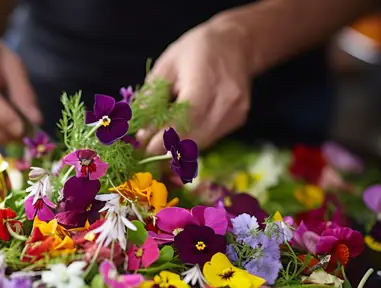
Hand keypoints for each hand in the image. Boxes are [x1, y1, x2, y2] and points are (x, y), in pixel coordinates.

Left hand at [138, 18, 251, 153]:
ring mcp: (236, 111)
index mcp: (207, 78)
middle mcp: (227, 98)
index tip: (145, 146)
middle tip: (145, 150)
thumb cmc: (196, 50)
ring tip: (159, 142)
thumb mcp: (167, 65)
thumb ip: (153, 97)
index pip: (188, 116)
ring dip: (179, 148)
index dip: (166, 136)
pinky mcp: (238, 120)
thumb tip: (141, 131)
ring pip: (202, 142)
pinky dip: (192, 140)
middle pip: (196, 136)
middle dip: (167, 148)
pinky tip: (180, 132)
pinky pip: (210, 138)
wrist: (236, 43)